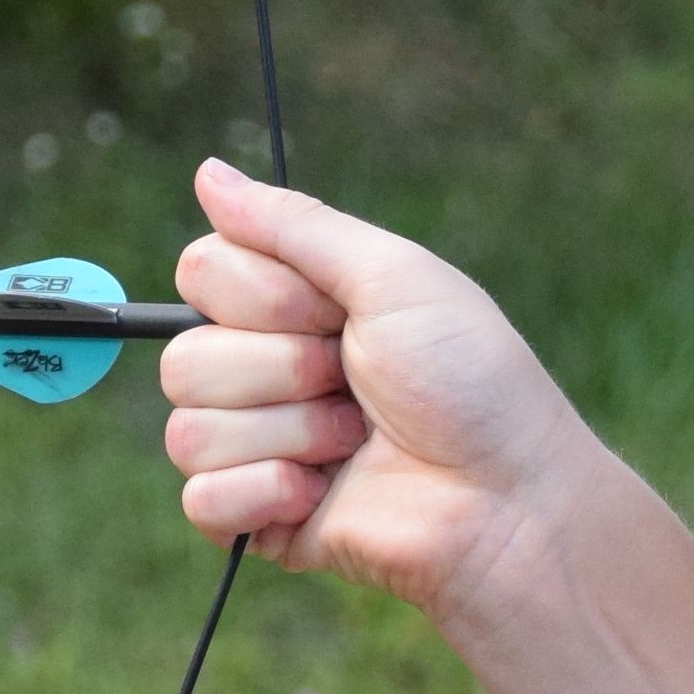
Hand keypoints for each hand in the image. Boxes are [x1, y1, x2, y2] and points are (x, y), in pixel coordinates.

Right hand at [161, 160, 616, 621]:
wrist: (510, 495)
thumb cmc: (470, 379)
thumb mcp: (391, 276)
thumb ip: (294, 226)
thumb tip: (207, 172)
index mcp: (292, 308)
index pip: (200, 273)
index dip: (260, 295)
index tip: (334, 312)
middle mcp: (265, 374)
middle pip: (184, 357)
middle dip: (282, 370)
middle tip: (354, 384)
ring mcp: (259, 450)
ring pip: (188, 431)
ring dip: (290, 434)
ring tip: (357, 441)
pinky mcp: (260, 520)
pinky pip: (201, 501)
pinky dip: (267, 494)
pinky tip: (324, 493)